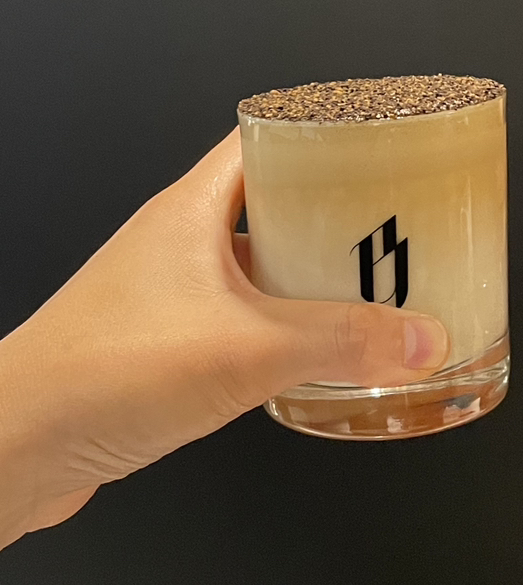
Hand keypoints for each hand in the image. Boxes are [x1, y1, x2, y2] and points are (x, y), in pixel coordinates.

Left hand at [0, 131, 449, 546]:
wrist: (16, 447)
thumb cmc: (97, 375)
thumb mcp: (245, 349)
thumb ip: (340, 342)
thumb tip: (420, 337)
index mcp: (191, 209)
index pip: (267, 139)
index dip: (326, 137)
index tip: (380, 150)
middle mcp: (178, 240)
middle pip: (272, 204)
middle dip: (334, 217)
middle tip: (393, 232)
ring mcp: (169, 291)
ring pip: (257, 265)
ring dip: (309, 278)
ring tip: (369, 296)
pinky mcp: (165, 343)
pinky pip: (241, 317)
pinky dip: (281, 328)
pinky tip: (312, 357)